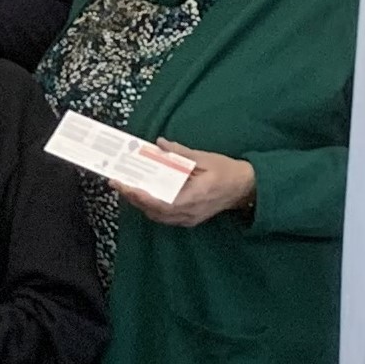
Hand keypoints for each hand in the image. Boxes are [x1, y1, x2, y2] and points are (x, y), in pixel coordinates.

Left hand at [119, 144, 251, 225]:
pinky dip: (150, 207)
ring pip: (157, 215)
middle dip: (133, 197)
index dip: (140, 196)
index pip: (162, 202)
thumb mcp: (205, 158)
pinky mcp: (188, 220)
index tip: (125, 185)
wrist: (247, 188)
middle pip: (154, 210)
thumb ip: (180, 152)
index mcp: (195, 196)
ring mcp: (189, 219)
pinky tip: (142, 195)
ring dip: (140, 203)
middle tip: (117, 182)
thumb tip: (159, 143)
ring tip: (125, 187)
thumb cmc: (228, 172)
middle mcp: (190, 212)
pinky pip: (164, 216)